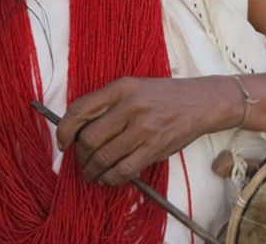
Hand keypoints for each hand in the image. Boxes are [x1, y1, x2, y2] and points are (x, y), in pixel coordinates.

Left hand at [55, 76, 233, 185]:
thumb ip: (107, 104)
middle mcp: (131, 106)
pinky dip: (110, 178)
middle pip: (89, 138)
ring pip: (103, 158)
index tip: (63, 142)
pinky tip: (108, 178)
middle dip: (80, 156)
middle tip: (83, 160)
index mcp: (122, 87)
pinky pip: (123, 170)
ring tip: (92, 173)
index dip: (64, 131)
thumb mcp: (134, 87)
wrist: (202, 102)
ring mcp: (144, 128)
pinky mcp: (155, 148)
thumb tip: (76, 131)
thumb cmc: (164, 96)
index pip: (80, 110)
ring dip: (92, 171)